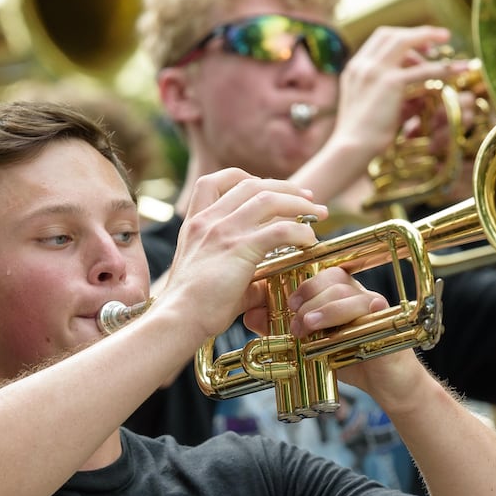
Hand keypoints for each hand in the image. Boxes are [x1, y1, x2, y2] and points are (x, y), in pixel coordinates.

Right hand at [162, 168, 325, 339]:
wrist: (178, 318)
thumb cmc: (192, 307)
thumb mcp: (211, 277)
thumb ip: (239, 272)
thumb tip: (266, 283)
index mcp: (194, 224)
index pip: (213, 182)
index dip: (244, 177)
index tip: (267, 187)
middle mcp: (208, 221)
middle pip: (252, 185)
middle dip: (285, 187)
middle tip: (307, 197)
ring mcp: (223, 232)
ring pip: (269, 199)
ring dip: (299, 203)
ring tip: (318, 213)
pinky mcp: (240, 249)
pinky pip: (280, 229)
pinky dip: (300, 231)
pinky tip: (309, 240)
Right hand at [334, 26, 473, 159]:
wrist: (351, 148)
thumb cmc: (361, 136)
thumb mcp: (375, 108)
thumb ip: (396, 97)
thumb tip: (422, 95)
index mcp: (353, 69)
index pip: (378, 40)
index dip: (400, 37)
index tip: (418, 46)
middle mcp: (361, 64)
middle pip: (391, 34)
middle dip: (414, 32)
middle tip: (437, 39)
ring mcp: (375, 71)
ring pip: (405, 41)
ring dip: (428, 37)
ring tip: (447, 40)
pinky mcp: (390, 82)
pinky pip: (423, 69)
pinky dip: (442, 67)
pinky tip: (457, 69)